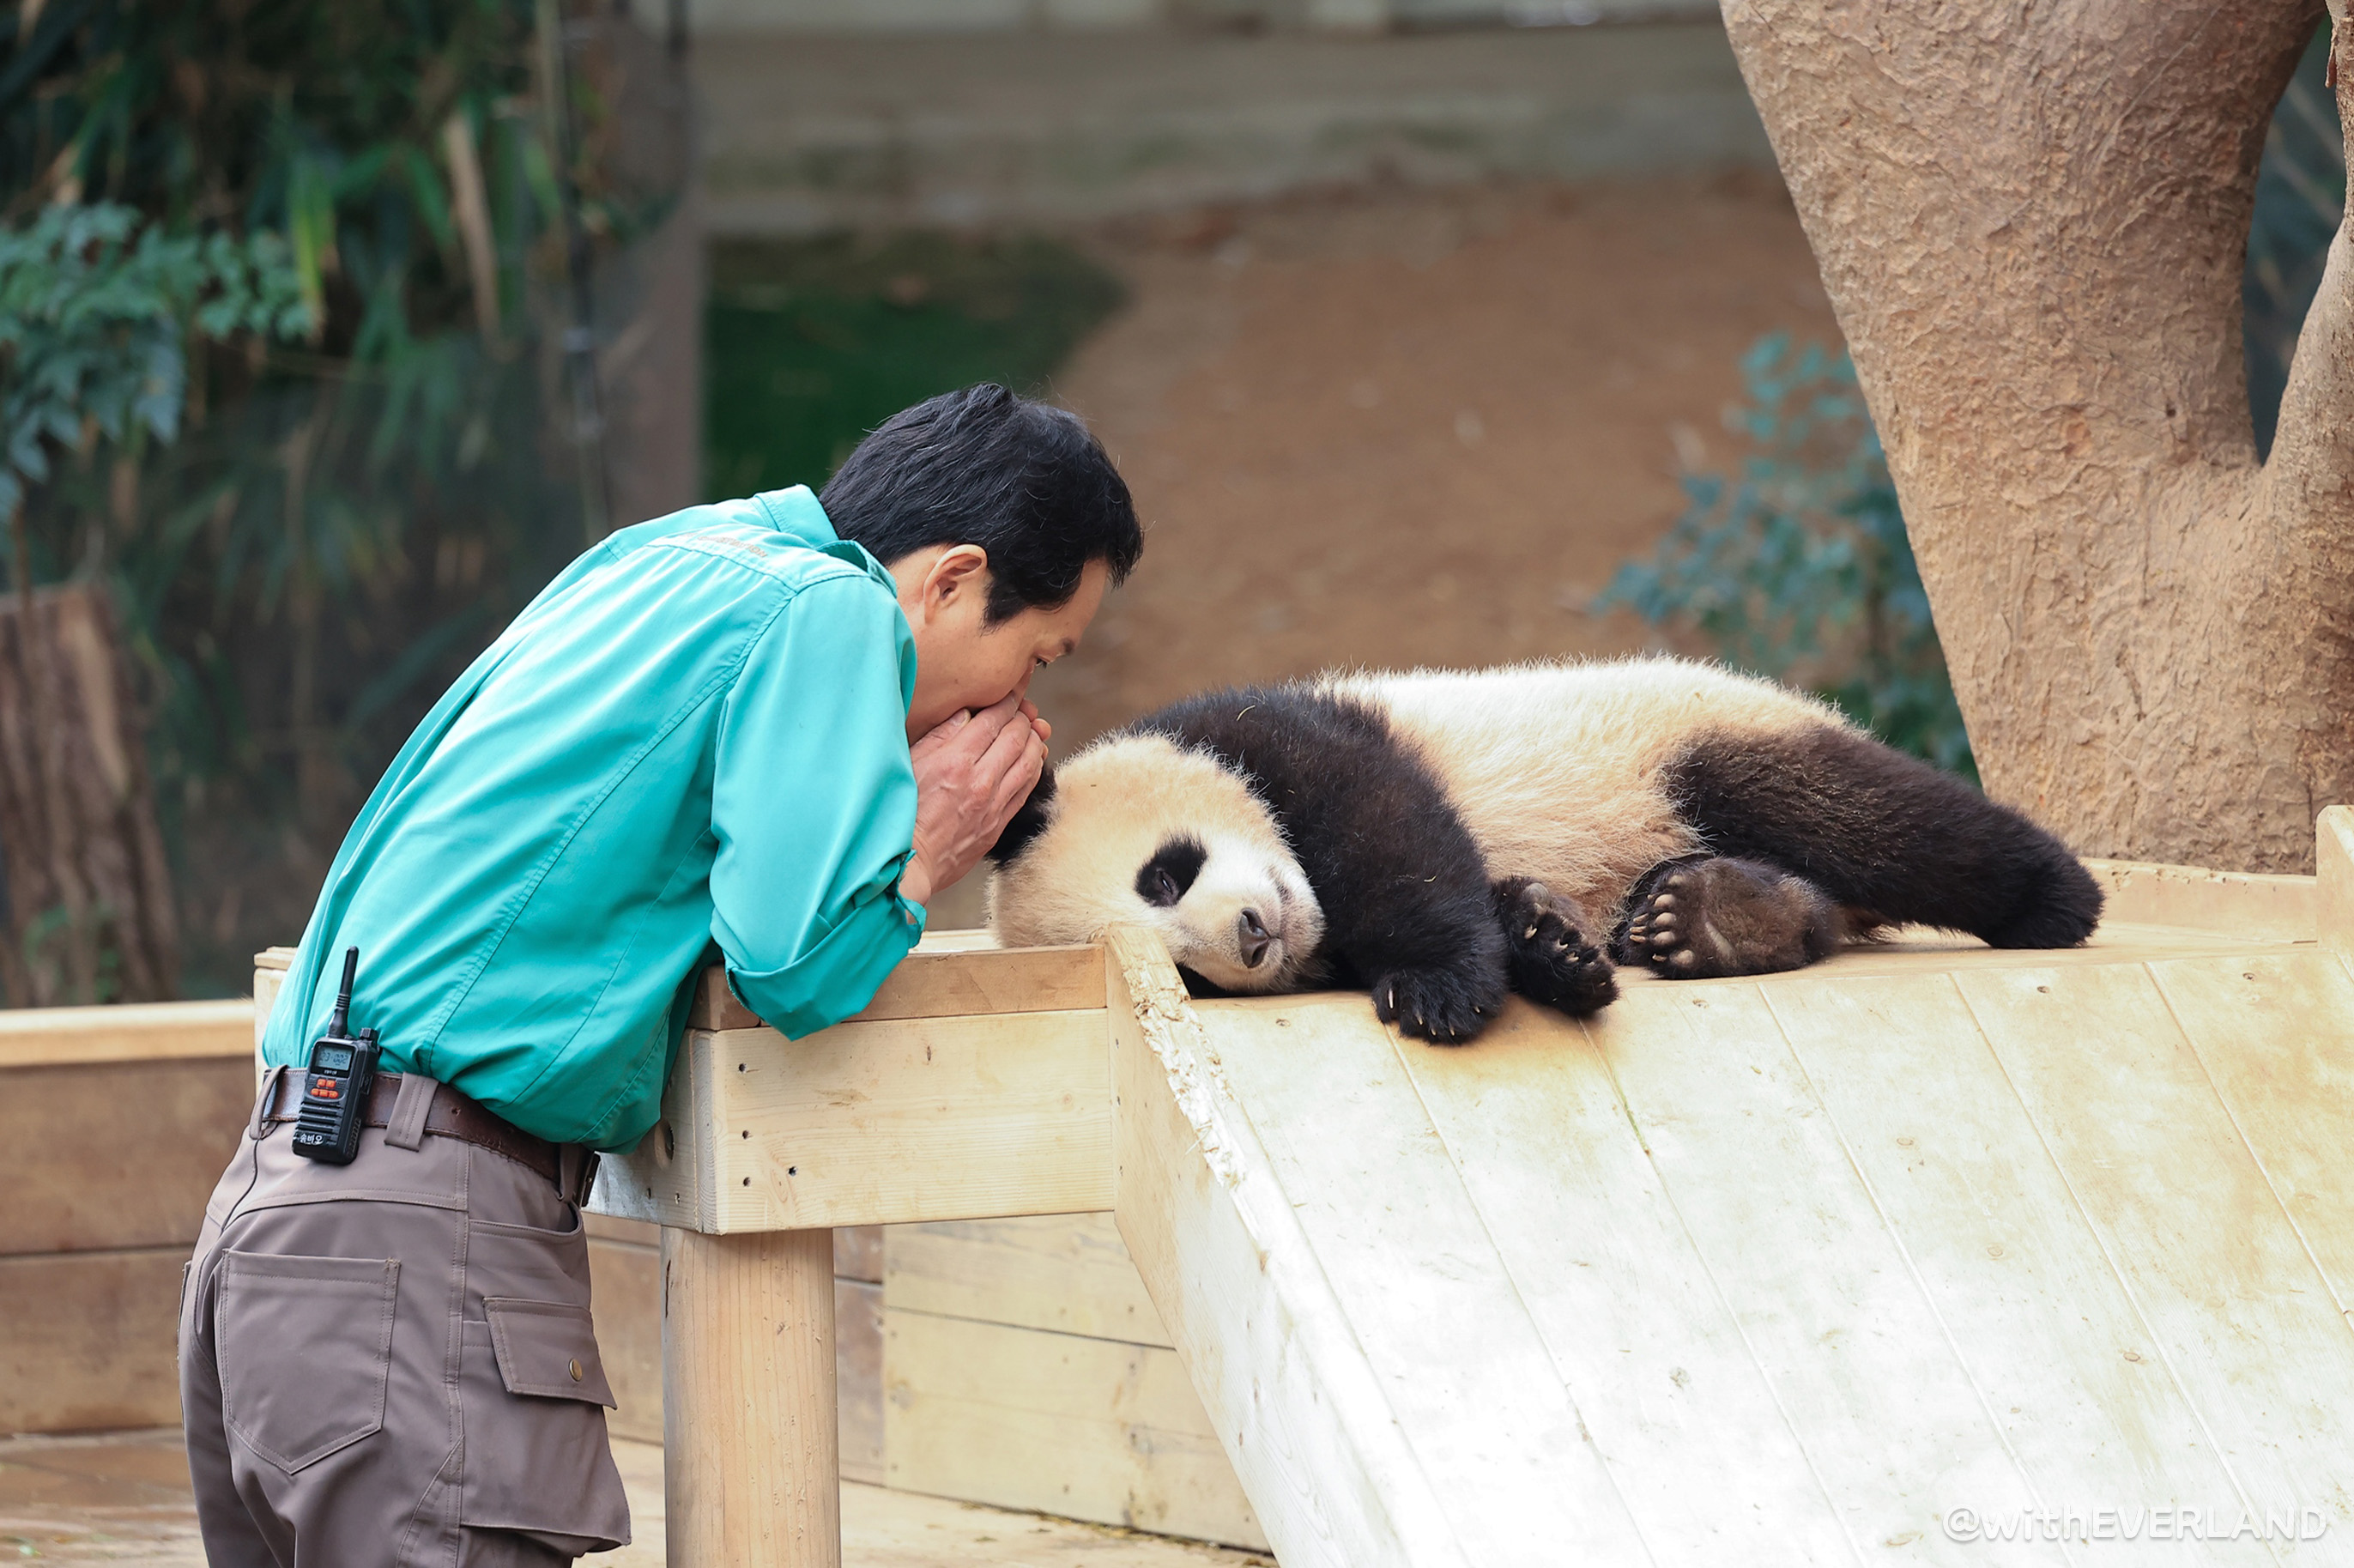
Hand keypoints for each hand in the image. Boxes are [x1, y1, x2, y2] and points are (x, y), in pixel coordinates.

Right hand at [901, 693, 1048, 908]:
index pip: (992, 720)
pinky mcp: (998, 823)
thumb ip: (939, 736)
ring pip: (1029, 762)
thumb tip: (965, 715)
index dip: (1006, 703)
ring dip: (1035, 741)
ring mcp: (993, 803)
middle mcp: (979, 780)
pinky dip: (1034, 769)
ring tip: (1033, 731)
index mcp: (954, 760)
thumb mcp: (910, 764)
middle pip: (1016, 736)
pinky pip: (1026, 789)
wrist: (908, 863)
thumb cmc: (899, 812)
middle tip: (1023, 710)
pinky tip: (1033, 760)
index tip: (1010, 695)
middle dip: (1023, 717)